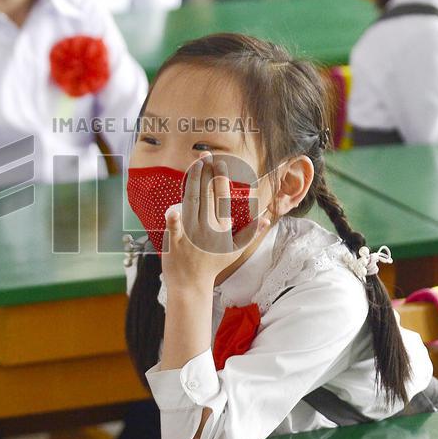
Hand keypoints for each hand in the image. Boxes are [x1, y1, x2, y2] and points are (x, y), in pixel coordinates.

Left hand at [161, 153, 270, 297]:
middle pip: (207, 195)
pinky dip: (173, 220)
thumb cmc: (212, 265)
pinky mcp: (175, 242)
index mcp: (222, 227)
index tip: (218, 161)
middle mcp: (208, 229)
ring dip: (193, 183)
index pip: (222, 197)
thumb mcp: (235, 250)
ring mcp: (191, 235)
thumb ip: (251, 232)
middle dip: (206, 173)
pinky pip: (174, 229)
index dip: (220, 177)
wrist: (191, 284)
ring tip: (194, 165)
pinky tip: (172, 209)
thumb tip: (265, 217)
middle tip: (204, 154)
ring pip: (192, 203)